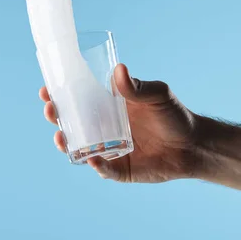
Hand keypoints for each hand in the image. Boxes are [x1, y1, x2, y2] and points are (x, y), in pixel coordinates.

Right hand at [40, 64, 197, 182]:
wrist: (194, 145)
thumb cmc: (174, 115)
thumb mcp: (158, 94)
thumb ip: (138, 86)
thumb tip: (119, 70)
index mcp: (108, 107)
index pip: (78, 99)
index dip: (60, 94)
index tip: (47, 88)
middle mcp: (104, 127)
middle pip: (71, 123)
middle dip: (55, 116)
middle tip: (49, 109)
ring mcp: (109, 148)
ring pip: (79, 147)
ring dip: (65, 142)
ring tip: (60, 135)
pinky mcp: (120, 169)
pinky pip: (102, 168)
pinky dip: (95, 165)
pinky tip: (92, 159)